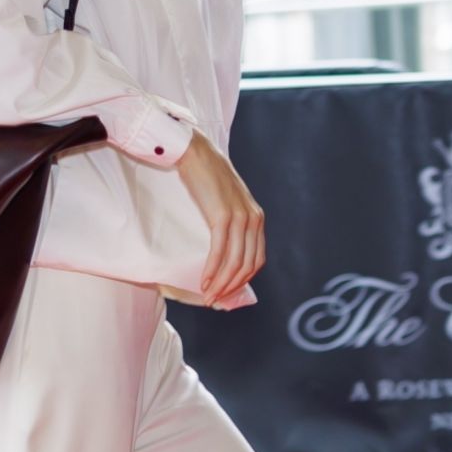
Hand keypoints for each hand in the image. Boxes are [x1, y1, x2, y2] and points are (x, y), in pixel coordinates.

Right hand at [176, 130, 265, 304]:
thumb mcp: (225, 202)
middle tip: (214, 300)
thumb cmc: (204, 177)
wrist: (195, 151)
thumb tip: (221, 251)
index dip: (242, 281)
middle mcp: (253, 218)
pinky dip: (212, 270)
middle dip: (231, 287)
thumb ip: (230, 223)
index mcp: (256, 217)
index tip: (226, 292)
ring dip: (221, 283)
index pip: (257, 259)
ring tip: (207, 296)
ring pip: (235, 262)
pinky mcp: (222, 216)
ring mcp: (239, 217)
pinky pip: (220, 251)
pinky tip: (204, 281)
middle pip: (248, 265)